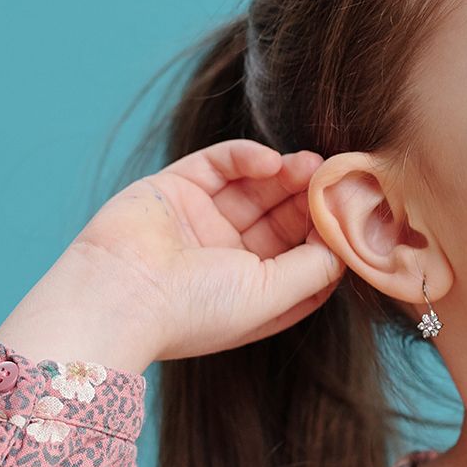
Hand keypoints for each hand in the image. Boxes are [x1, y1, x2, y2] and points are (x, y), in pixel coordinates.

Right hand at [56, 139, 346, 364]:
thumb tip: (346, 242)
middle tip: (333, 178)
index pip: (302, 256)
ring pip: (256, 188)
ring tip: (310, 164)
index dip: (327, 234)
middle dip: (309, 197)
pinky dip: (248, 157)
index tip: (348, 215)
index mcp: (251, 291)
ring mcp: (202, 221)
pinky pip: (221, 163)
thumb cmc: (196, 309)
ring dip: (286, 173)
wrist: (117, 295)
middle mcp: (228, 257)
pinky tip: (270, 161)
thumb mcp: (272, 296)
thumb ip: (315, 268)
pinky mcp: (176, 187)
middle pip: (283, 217)